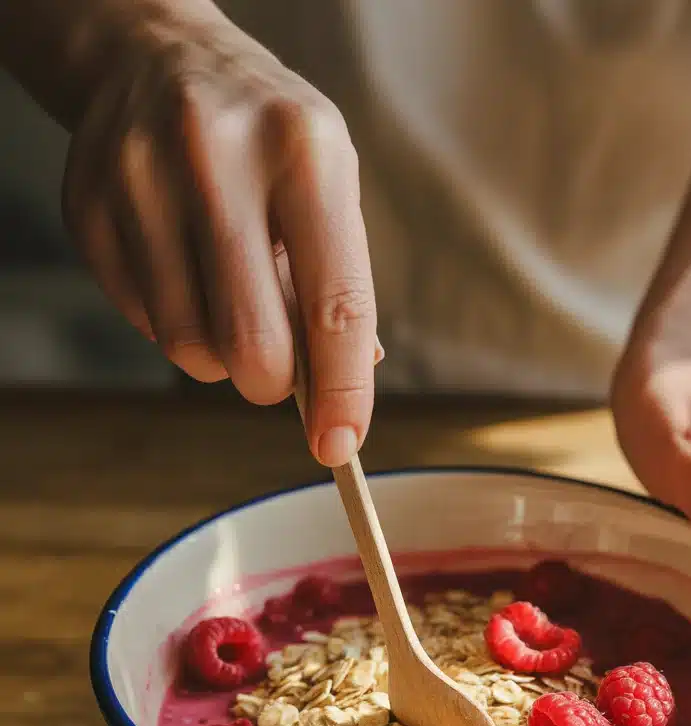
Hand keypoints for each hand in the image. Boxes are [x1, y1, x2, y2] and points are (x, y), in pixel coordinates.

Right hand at [62, 13, 379, 464]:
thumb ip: (337, 287)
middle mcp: (218, 158)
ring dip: (219, 354)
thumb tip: (340, 396)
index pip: (335, 305)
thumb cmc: (266, 140)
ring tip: (227, 297)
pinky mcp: (90, 207)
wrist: (154, 57)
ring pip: (190, 348)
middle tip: (276, 371)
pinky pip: (144, 324)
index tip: (340, 446)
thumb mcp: (326, 186)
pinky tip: (182, 268)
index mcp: (305, 152)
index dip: (341, 392)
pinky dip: (174, 322)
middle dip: (272, 383)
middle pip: (252, 345)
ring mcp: (141, 180)